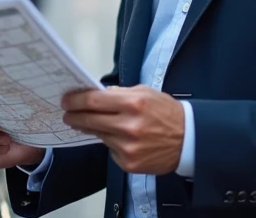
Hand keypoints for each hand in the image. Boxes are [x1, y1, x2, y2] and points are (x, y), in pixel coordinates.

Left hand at [62, 85, 183, 175]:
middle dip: (74, 115)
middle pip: (90, 119)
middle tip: (67, 113)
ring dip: (90, 128)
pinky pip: (110, 149)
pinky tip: (117, 137)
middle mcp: (129, 125)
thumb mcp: (146, 93)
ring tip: (87, 122)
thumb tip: (97, 94)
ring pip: (98, 134)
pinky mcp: (128, 162)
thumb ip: (120, 93)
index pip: (94, 100)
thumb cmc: (166, 113)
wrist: (188, 140)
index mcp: (133, 103)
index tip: (67, 100)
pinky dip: (110, 142)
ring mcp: (128, 146)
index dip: (76, 100)